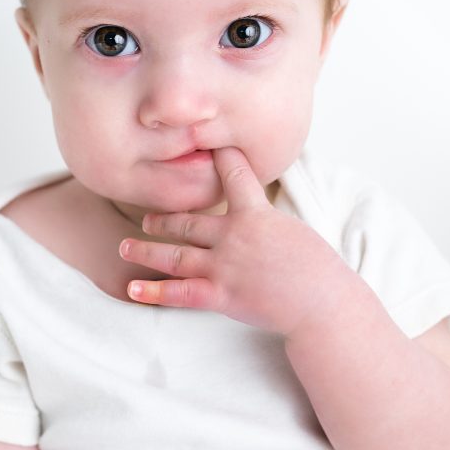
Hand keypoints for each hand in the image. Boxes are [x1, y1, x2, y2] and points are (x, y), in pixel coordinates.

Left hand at [119, 147, 347, 335]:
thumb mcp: (294, 233)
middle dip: (163, 219)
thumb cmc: (318, 271)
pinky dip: (154, 292)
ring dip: (146, 250)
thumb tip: (260, 219)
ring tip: (126, 246)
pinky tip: (133, 290)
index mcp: (257, 215)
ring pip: (175, 254)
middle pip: (188, 222)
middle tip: (145, 218)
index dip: (219, 158)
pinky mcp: (221, 294)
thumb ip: (268, 223)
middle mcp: (234, 235)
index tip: (205, 146)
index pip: (234, 176)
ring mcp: (224, 265)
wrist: (323, 303)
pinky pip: (180, 292)